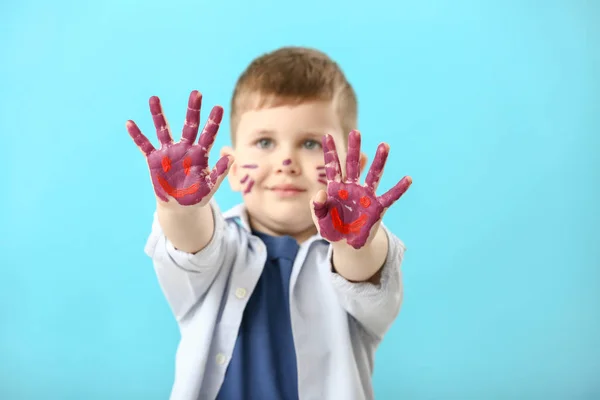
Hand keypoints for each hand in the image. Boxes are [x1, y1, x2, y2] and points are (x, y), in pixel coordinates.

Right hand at [126, 90, 232, 206]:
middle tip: (196, 93)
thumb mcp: (210, 187)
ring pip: (163, 130)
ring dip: (158, 115)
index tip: (218, 107)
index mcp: (200, 154)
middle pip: (190, 125)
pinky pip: (144, 145)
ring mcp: (168, 152)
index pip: (209, 134)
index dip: (213, 122)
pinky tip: (130, 123)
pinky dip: (137, 136)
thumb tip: (231, 157)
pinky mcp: (154, 160)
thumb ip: (220, 172)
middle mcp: (185, 148)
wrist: (179, 207)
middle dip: (193, 110)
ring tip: (154, 98)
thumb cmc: (197, 196)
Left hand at [311, 130, 411, 248]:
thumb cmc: (331, 229)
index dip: (330, 152)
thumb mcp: (320, 220)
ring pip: (373, 175)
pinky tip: (408, 179)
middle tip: (356, 132)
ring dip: (379, 161)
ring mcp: (366, 196)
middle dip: (354, 149)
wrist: (346, 245)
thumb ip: (317, 207)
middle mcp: (352, 188)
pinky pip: (390, 196)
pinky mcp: (377, 207)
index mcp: (336, 188)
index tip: (327, 135)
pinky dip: (399, 188)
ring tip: (384, 145)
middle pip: (353, 164)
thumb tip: (320, 193)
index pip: (333, 167)